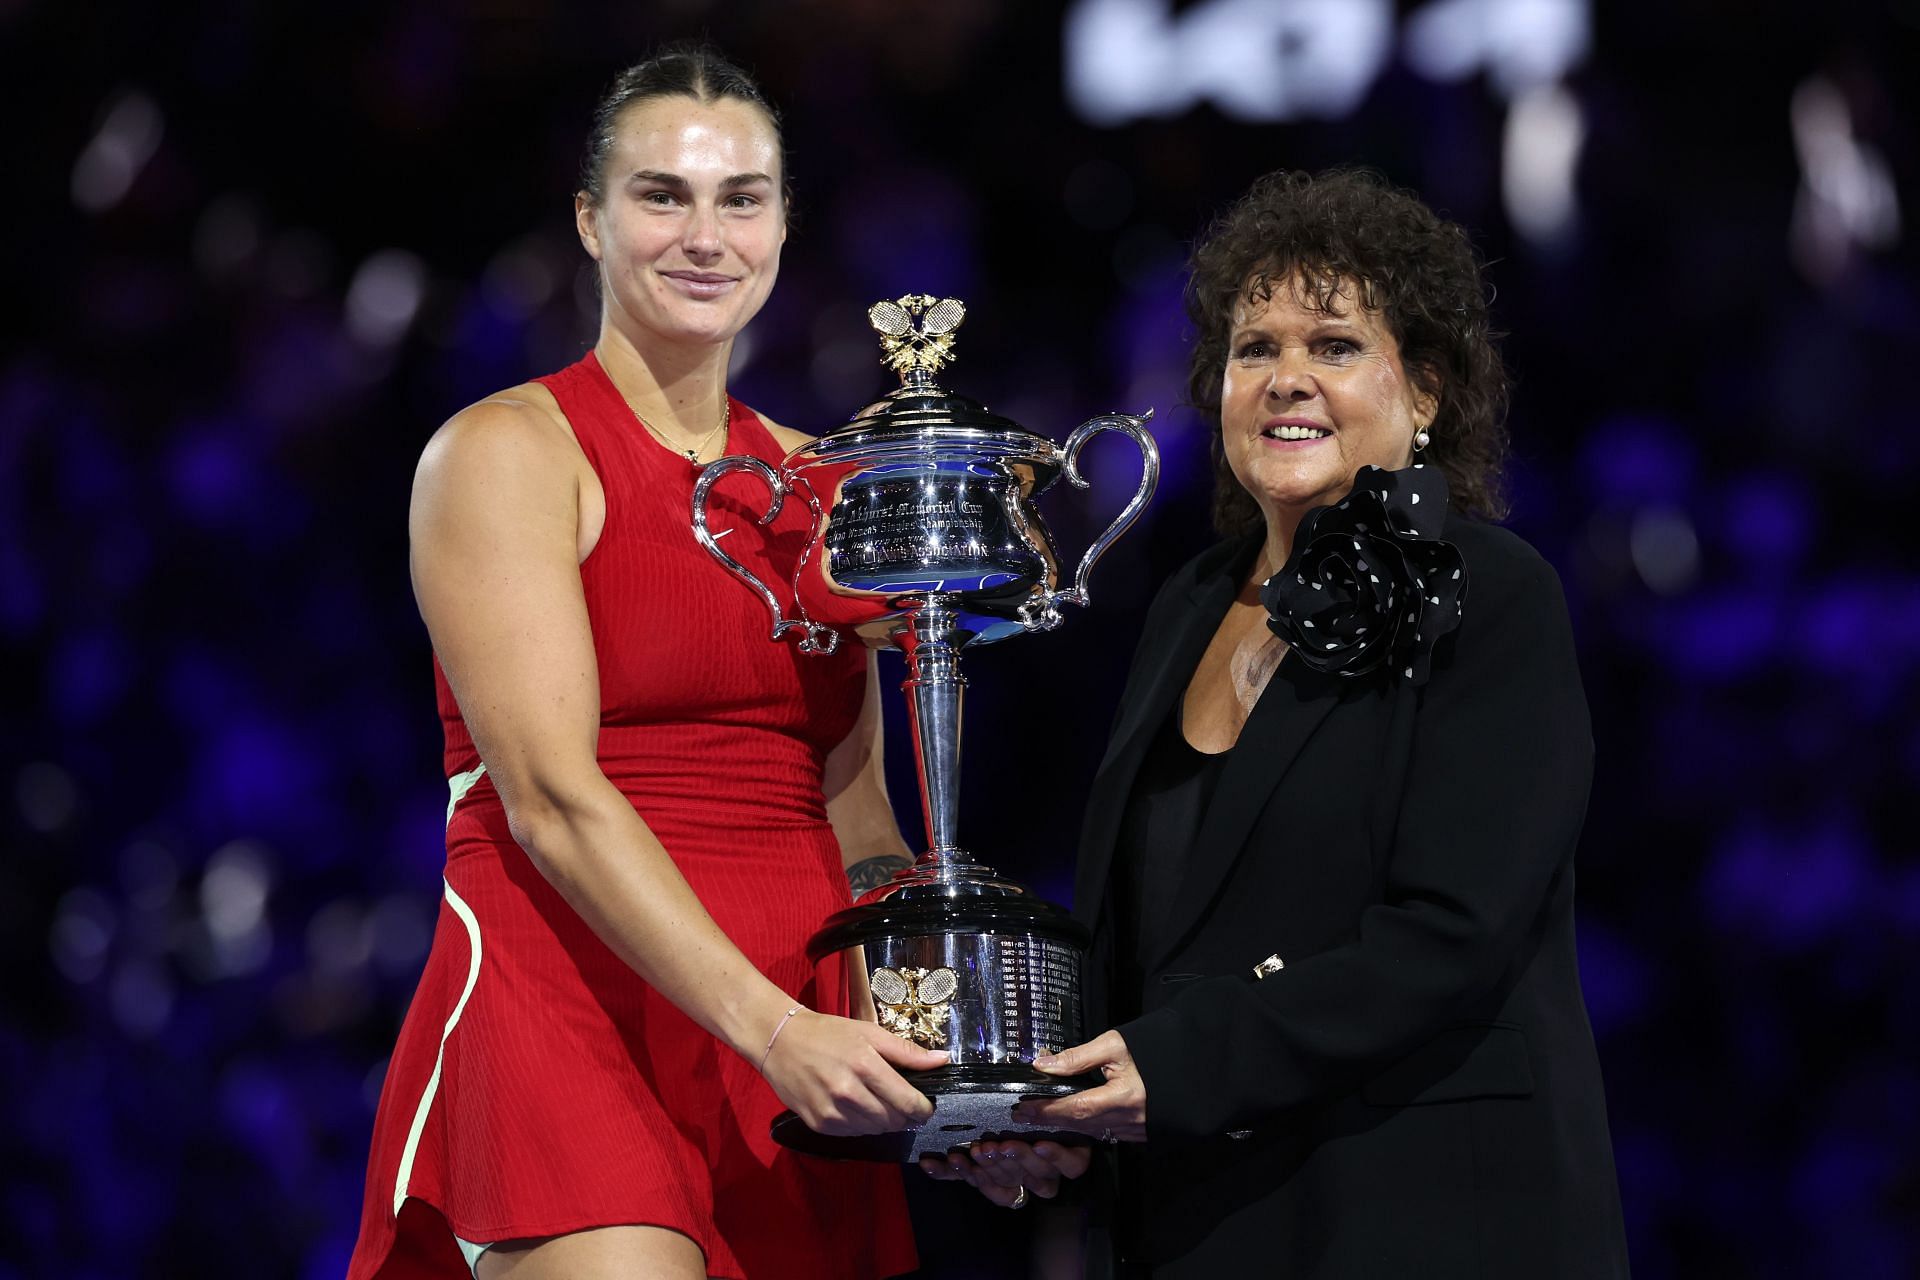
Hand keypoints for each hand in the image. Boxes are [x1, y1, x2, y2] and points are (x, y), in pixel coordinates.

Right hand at [759, 1010, 947, 1135]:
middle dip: (904, 1114)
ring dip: (883, 1121)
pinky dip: (861, 1124)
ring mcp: (832, 1112)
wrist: (780, 1042)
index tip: (926, 1106)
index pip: (909, 1103)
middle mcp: (849, 1093)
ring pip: (875, 1131)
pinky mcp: (818, 1124)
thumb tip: (943, 1060)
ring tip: (876, 1101)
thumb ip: (907, 1051)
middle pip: (894, 1120)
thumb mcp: (870, 1033)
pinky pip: (853, 1133)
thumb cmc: (828, 1033)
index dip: (923, 1109)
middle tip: (900, 1101)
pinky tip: (857, 1106)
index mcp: (866, 1066)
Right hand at [919, 1139, 1091, 1206]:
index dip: (970, 1176)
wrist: (1070, 1105)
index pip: (988, 1188)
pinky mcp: (1075, 1159)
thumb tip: (926, 1161)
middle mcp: (1031, 1178)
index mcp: (1010, 1181)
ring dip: (1021, 1162)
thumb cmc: (1018, 1125)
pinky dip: (1054, 1156)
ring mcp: (1054, 1170)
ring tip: (1006, 1144)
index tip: (954, 1157)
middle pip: (1013, 1182)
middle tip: (981, 1149)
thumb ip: (958, 1159)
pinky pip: (1068, 1166)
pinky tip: (1040, 1143)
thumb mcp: (985, 1139)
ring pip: (1040, 1178)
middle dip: (995, 1168)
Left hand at [1010, 1029, 1145, 1141]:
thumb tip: (1044, 1064)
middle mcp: (1130, 1119)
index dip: (1048, 1109)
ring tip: (1037, 1117)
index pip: (1077, 1107)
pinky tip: (1067, 1121)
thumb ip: (1079, 1057)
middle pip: (1079, 1124)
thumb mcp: (1115, 1045)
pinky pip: (1103, 1134)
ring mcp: (1134, 1130)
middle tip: (1021, 1115)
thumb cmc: (1153, 1050)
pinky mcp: (1137, 1133)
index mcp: (1125, 1096)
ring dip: (1063, 1127)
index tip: (1024, 1106)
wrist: (1187, 1066)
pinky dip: (1082, 1128)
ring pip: (1090, 1133)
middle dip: (1048, 1120)